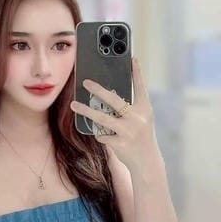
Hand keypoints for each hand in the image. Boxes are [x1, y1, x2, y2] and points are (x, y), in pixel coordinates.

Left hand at [70, 56, 158, 171]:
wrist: (147, 162)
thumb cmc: (141, 136)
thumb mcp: (141, 120)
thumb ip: (129, 108)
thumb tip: (107, 95)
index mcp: (145, 109)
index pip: (140, 88)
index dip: (137, 73)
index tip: (132, 59)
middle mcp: (138, 119)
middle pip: (115, 101)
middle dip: (99, 90)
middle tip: (86, 82)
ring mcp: (129, 132)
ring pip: (102, 118)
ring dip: (86, 111)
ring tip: (73, 105)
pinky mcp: (120, 144)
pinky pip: (102, 135)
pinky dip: (100, 134)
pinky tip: (104, 136)